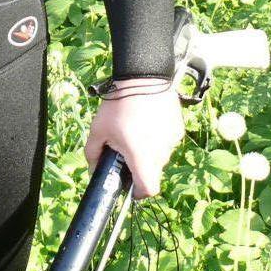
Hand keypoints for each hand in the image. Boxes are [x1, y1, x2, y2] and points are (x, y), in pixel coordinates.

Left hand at [83, 77, 184, 199]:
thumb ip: (93, 154)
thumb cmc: (118, 105)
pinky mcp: (177, 129)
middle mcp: (162, 153)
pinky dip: (156, 137)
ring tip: (134, 129)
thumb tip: (93, 169)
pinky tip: (145, 121)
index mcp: (143, 158)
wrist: (143, 78)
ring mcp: (172, 141)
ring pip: (159, 155)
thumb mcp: (98, 130)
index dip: (137, 192)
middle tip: (124, 148)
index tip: (128, 184)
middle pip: (151, 171)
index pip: (148, 190)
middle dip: (138, 165)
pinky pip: (165, 141)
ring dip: (147, 150)